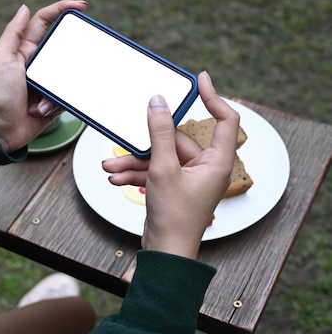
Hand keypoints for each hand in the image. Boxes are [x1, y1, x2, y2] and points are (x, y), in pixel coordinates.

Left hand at [0, 0, 87, 152]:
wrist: (2, 132)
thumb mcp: (0, 60)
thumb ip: (12, 33)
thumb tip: (23, 7)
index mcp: (24, 48)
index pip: (45, 20)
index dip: (62, 9)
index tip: (82, 6)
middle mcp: (37, 61)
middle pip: (63, 46)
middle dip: (71, 53)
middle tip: (77, 58)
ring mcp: (47, 80)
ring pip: (69, 73)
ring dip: (58, 87)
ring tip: (40, 100)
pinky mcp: (54, 98)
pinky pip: (67, 94)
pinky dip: (56, 102)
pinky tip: (41, 110)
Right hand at [102, 72, 239, 258]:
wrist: (166, 253)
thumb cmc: (175, 218)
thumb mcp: (163, 169)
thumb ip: (159, 133)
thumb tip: (159, 102)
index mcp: (216, 162)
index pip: (225, 120)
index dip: (214, 97)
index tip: (200, 80)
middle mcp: (205, 167)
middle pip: (175, 140)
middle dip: (144, 145)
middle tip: (122, 142)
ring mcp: (188, 177)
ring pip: (159, 157)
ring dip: (133, 162)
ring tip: (109, 166)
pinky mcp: (173, 187)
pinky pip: (154, 171)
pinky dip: (136, 174)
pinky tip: (116, 178)